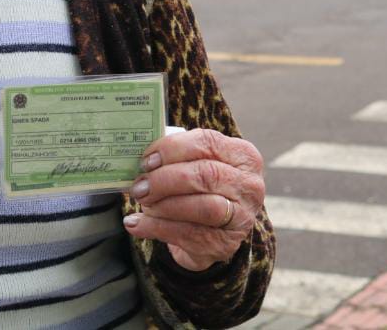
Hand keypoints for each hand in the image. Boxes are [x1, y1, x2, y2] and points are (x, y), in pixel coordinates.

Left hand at [123, 128, 264, 270]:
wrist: (212, 231)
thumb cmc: (199, 187)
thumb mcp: (196, 164)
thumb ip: (175, 156)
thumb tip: (141, 159)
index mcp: (243, 156)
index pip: (207, 142)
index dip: (172, 149)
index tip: (146, 160)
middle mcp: (249, 186)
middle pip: (205, 175)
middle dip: (165, 179)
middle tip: (139, 186)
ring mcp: (241, 217)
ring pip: (202, 207)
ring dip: (164, 205)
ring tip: (142, 203)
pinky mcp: (225, 244)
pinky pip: (188, 234)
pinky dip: (157, 228)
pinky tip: (137, 224)